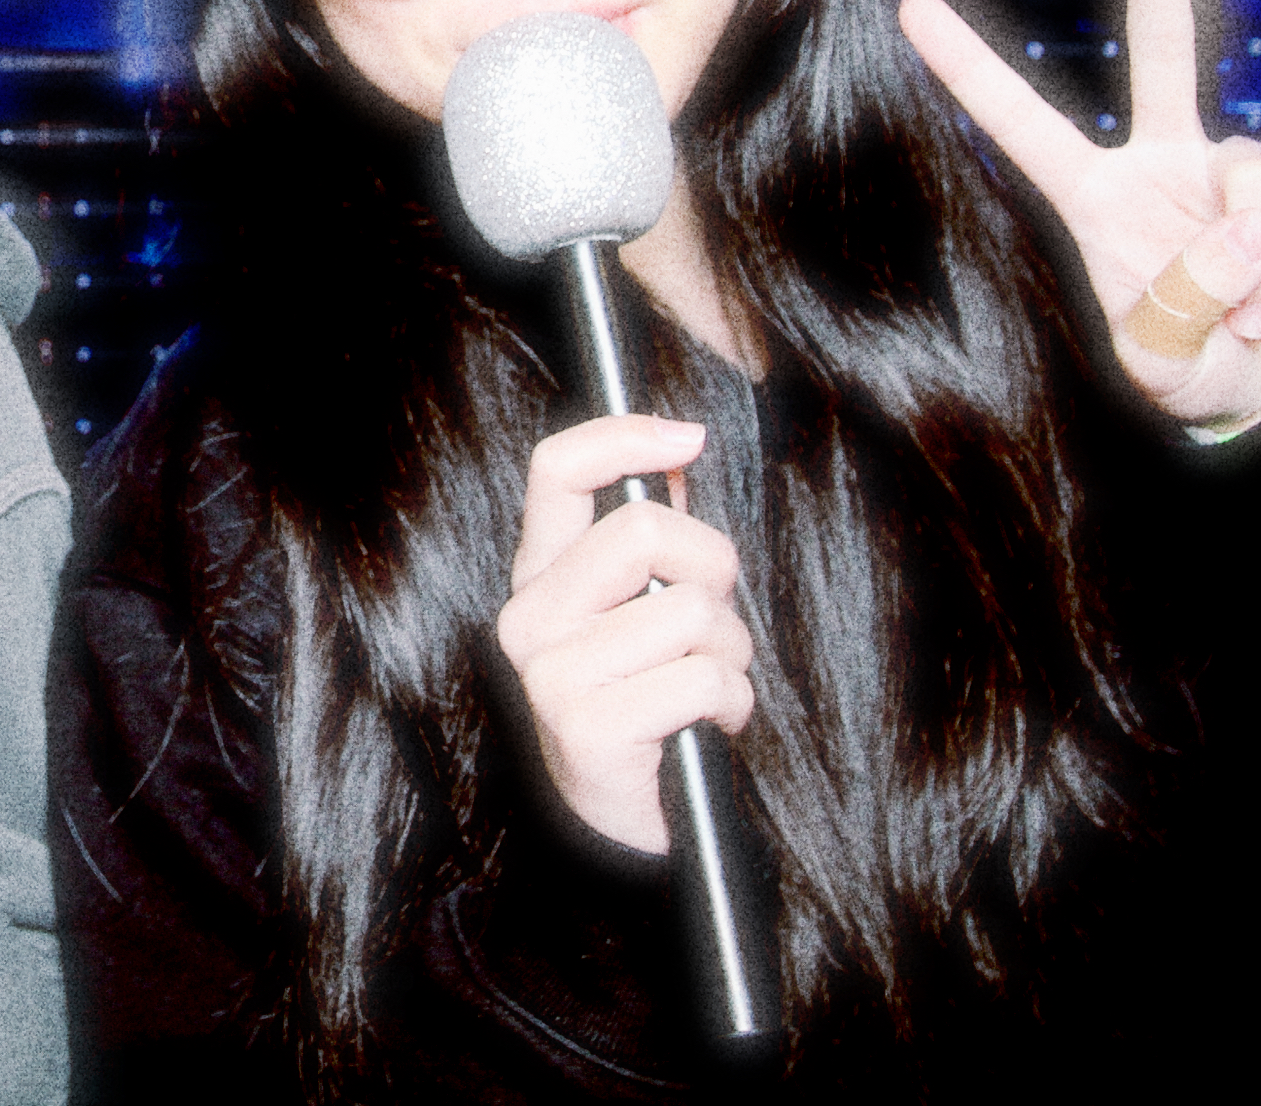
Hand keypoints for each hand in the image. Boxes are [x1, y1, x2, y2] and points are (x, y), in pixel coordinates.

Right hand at [495, 415, 755, 856]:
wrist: (631, 825)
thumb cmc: (649, 705)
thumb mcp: (641, 609)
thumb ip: (651, 533)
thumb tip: (680, 447)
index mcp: (538, 577)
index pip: (558, 471)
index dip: (626, 436)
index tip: (692, 437)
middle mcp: (529, 619)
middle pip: (646, 532)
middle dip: (713, 571)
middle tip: (714, 624)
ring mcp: (551, 675)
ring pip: (690, 610)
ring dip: (730, 654)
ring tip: (709, 688)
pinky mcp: (587, 728)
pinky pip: (703, 679)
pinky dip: (731, 704)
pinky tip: (707, 728)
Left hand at [898, 0, 1260, 435]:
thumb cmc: (1198, 376)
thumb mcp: (1163, 369)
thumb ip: (1180, 312)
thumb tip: (1234, 230)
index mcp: (1095, 198)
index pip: (1021, 123)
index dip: (969, 67)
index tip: (909, 4)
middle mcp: (1164, 162)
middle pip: (1163, 42)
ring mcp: (1235, 166)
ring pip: (1257, 179)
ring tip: (1253, 320)